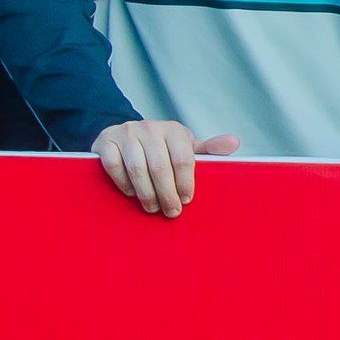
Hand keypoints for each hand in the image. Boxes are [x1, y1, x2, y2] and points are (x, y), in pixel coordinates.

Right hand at [94, 117, 233, 216]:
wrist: (124, 135)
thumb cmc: (161, 147)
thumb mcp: (185, 146)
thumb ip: (208, 150)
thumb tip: (234, 143)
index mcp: (173, 130)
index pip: (183, 158)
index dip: (186, 183)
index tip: (186, 201)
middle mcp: (150, 128)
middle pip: (160, 166)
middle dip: (167, 194)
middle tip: (171, 212)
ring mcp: (126, 133)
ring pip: (137, 168)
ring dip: (146, 193)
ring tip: (152, 208)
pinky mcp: (105, 142)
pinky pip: (114, 165)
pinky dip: (123, 183)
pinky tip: (131, 193)